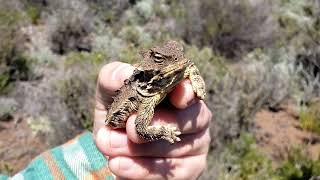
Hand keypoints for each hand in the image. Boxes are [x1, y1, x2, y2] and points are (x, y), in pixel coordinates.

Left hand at [94, 62, 211, 179]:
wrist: (114, 149)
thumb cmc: (118, 115)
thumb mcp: (110, 95)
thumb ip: (114, 78)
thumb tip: (127, 73)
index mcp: (180, 93)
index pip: (193, 88)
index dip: (187, 92)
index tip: (177, 97)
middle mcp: (195, 117)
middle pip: (186, 120)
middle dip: (154, 124)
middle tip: (128, 126)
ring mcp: (196, 145)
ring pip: (174, 148)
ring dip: (139, 149)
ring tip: (108, 145)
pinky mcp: (190, 170)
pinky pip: (169, 173)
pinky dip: (141, 169)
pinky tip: (118, 164)